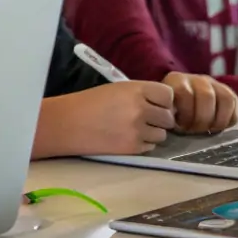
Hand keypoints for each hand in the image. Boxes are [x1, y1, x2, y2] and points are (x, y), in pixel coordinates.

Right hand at [34, 81, 175, 158]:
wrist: (68, 124)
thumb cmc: (90, 102)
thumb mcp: (118, 89)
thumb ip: (141, 94)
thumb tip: (163, 104)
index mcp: (136, 89)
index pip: (168, 95)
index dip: (164, 101)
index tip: (156, 104)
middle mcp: (141, 109)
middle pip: (168, 117)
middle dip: (160, 118)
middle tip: (147, 118)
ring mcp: (138, 130)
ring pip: (162, 134)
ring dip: (153, 132)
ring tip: (136, 129)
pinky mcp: (132, 148)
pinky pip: (151, 147)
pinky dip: (143, 143)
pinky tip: (128, 137)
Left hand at [163, 72, 237, 133]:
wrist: (176, 105)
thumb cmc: (168, 114)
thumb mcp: (162, 113)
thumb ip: (165, 115)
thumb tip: (170, 123)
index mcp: (176, 80)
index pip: (185, 93)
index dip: (186, 113)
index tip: (180, 126)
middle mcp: (196, 78)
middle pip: (207, 96)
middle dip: (202, 119)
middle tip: (194, 131)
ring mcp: (213, 83)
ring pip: (225, 98)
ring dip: (217, 121)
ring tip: (207, 131)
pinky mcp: (226, 91)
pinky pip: (234, 103)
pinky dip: (229, 119)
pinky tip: (217, 127)